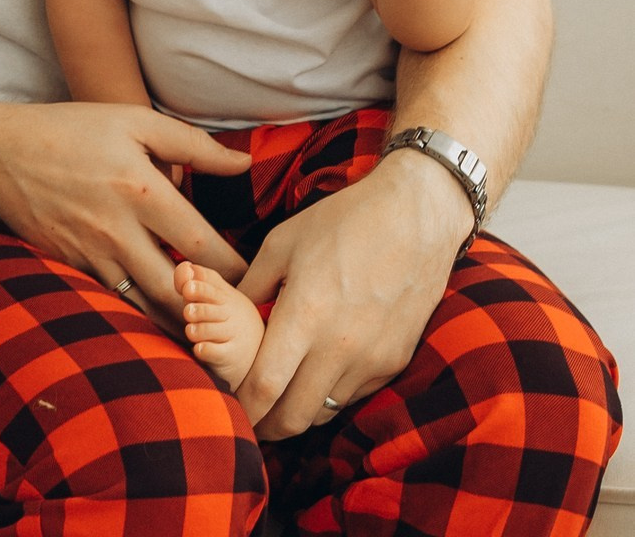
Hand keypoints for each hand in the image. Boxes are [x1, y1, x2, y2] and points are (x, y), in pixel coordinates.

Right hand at [0, 100, 250, 317]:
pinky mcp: (74, 272)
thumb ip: (192, 145)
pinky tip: (167, 332)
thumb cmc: (70, 131)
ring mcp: (94, 257)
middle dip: (215, 313)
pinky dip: (145, 323)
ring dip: (184, 328)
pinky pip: (118, 307)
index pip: (202, 245)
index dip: (236, 272)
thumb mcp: (133, 121)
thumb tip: (243, 165)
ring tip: (215, 339)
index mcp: (141, 190)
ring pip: (150, 310)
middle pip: (181, 291)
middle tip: (243, 326)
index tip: (257, 284)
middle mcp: (120, 230)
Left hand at [234, 142, 465, 437]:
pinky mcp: (394, 362)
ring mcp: (371, 359)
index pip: (265, 386)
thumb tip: (228, 314)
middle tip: (252, 419)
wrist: (413, 217)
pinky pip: (354, 394)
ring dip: (300, 412)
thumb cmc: (341, 221)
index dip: (243, 407)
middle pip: (295, 416)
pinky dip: (331, 394)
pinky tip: (319, 376)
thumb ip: (252, 285)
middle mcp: (339, 347)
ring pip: (325, 410)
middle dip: (268, 425)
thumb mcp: (282, 242)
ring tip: (283, 400)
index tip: (230, 410)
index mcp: (304, 315)